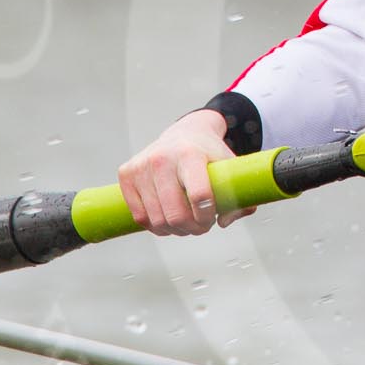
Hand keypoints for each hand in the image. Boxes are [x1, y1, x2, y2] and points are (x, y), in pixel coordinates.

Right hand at [117, 109, 252, 235]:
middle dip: (193, 228)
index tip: (212, 218)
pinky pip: (140, 217)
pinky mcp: (126, 174)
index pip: (199, 195)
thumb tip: (224, 222)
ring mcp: (141, 166)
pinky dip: (156, 226)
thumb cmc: (208, 154)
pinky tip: (169, 219)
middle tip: (201, 226)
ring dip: (176, 230)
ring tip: (187, 223)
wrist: (184, 133)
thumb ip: (238, 198)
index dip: (207, 216)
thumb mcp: (229, 169)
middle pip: (176, 214)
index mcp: (190, 154)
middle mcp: (162, 158)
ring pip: (157, 220)